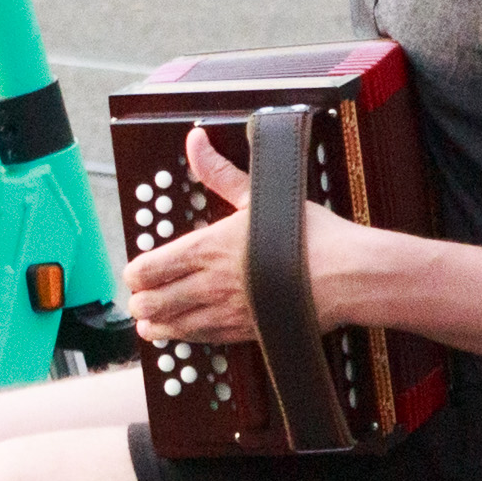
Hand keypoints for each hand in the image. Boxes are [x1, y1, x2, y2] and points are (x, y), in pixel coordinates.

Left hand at [121, 125, 364, 347]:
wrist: (346, 275)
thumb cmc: (306, 235)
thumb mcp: (256, 196)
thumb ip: (219, 172)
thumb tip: (196, 140)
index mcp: (206, 248)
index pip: (150, 268)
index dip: (136, 273)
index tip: (135, 273)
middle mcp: (210, 283)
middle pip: (155, 302)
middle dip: (141, 303)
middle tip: (137, 301)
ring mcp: (228, 311)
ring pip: (176, 326)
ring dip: (157, 325)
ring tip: (148, 325)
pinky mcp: (248, 331)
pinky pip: (206, 339)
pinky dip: (187, 338)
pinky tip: (182, 335)